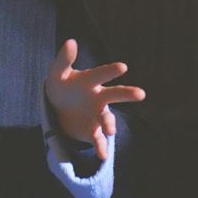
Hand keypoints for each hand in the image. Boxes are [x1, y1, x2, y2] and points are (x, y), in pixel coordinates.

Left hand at [44, 39, 145, 160]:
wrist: (59, 108)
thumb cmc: (61, 85)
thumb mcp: (57, 72)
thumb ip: (64, 59)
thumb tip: (71, 41)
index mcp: (91, 80)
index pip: (100, 74)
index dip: (110, 71)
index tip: (122, 67)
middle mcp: (99, 97)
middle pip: (114, 95)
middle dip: (127, 94)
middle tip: (140, 94)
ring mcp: (97, 115)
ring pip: (107, 119)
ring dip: (109, 124)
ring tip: (109, 130)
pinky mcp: (92, 132)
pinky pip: (98, 140)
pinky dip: (101, 148)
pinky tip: (101, 156)